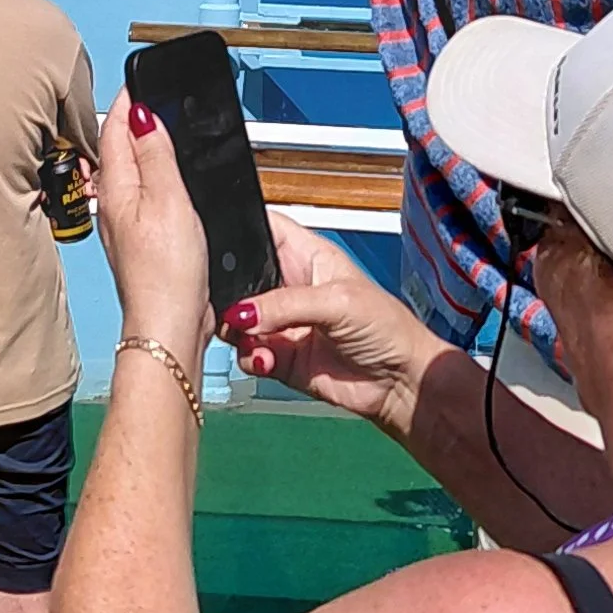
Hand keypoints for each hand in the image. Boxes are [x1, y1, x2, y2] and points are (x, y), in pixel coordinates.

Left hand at [94, 87, 211, 352]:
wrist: (169, 327)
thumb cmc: (166, 274)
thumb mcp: (169, 201)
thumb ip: (157, 156)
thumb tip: (142, 114)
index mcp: (118, 188)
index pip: (115, 129)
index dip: (127, 99)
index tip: (138, 76)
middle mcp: (116, 204)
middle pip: (118, 148)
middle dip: (130, 118)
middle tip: (144, 92)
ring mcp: (127, 224)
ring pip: (129, 171)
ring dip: (140, 145)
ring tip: (154, 124)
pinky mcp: (143, 241)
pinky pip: (144, 194)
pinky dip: (153, 175)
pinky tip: (165, 178)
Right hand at [223, 213, 434, 440]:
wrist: (399, 384)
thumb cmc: (387, 328)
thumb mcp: (338, 302)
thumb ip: (286, 304)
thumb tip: (241, 312)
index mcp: (306, 256)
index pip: (263, 229)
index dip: (238, 229)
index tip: (213, 242)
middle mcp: (289, 287)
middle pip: (239, 277)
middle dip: (228, 291)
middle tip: (231, 306)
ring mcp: (282, 323)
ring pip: (238, 320)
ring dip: (238, 331)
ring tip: (253, 338)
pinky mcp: (280, 357)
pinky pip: (248, 354)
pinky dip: (250, 358)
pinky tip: (268, 361)